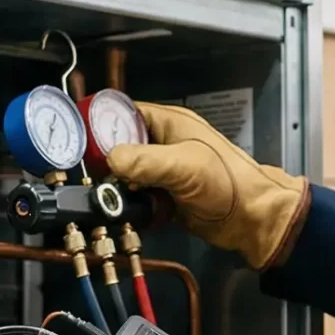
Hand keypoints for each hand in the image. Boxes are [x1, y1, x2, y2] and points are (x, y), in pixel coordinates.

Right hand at [105, 104, 309, 270]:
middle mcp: (162, 144)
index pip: (122, 114)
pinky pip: (135, 198)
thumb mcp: (186, 166)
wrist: (253, 220)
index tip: (82, 145)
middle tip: (92, 179)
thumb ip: (146, 161)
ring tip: (108, 198)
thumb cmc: (230, 183)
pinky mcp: (163, 197)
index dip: (100, 125)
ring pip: (125, 176)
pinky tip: (127, 213)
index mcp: (168, 123)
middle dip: (104, 163)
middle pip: (118, 147)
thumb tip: (111, 160)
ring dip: (116, 188)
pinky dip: (129, 206)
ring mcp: (162, 172)